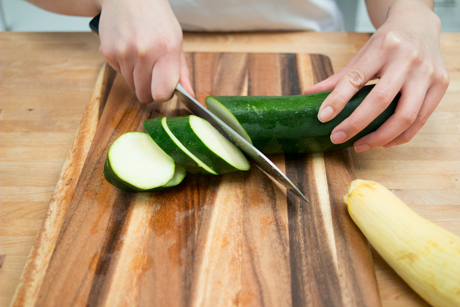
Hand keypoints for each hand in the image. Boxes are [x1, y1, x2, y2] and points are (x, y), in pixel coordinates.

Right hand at [97, 0, 193, 102]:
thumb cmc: (156, 18)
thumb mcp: (177, 41)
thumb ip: (182, 71)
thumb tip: (189, 94)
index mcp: (166, 50)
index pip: (162, 93)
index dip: (164, 94)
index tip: (165, 88)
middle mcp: (144, 52)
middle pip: (144, 94)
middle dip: (150, 89)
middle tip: (154, 74)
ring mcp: (123, 53)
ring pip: (131, 86)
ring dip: (138, 77)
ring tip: (142, 57)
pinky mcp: (107, 52)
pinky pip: (119, 73)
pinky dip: (125, 67)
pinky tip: (130, 50)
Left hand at [305, 0, 448, 151]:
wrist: (420, 25)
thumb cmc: (387, 43)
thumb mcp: (361, 54)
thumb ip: (338, 78)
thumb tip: (309, 94)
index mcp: (383, 47)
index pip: (356, 78)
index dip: (338, 100)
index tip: (323, 117)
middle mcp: (408, 59)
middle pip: (381, 100)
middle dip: (356, 124)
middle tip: (337, 137)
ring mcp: (427, 73)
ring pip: (405, 115)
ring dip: (380, 137)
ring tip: (360, 145)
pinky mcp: (440, 84)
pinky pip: (421, 119)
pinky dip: (401, 135)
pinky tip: (384, 141)